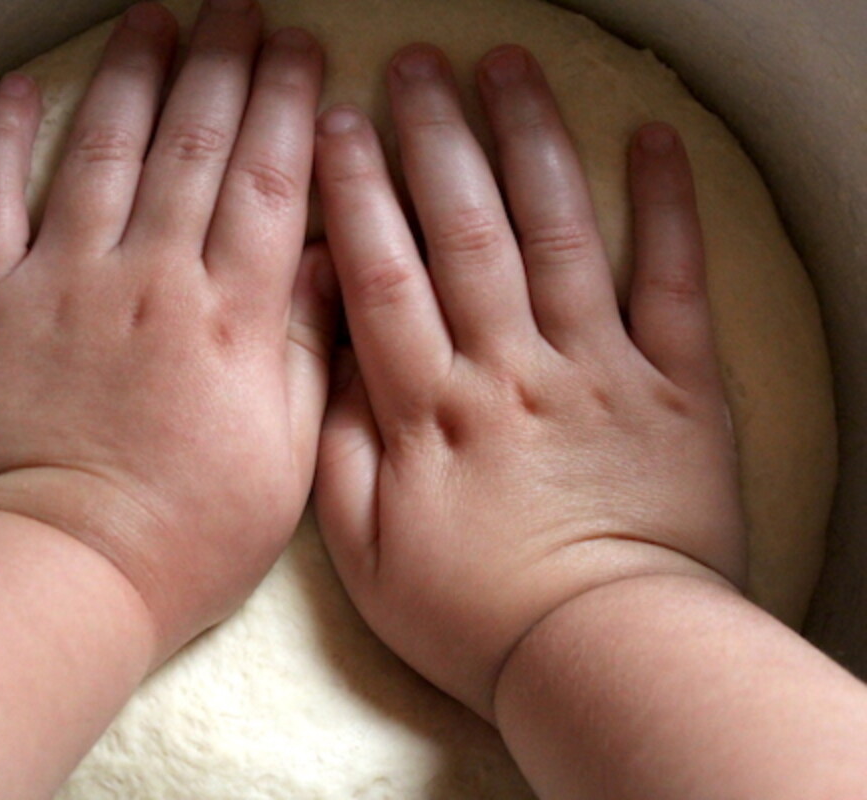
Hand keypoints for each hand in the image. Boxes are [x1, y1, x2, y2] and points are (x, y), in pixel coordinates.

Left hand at [0, 0, 331, 656]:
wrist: (51, 576)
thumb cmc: (178, 539)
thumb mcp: (280, 461)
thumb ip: (300, 350)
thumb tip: (317, 258)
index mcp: (226, 317)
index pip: (266, 182)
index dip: (287, 107)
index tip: (301, 52)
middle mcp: (146, 278)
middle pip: (192, 146)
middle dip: (222, 65)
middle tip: (238, 9)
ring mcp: (58, 283)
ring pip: (103, 152)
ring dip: (133, 76)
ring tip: (155, 18)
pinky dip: (5, 139)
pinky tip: (27, 89)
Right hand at [313, 43, 746, 720]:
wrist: (602, 656)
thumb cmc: (474, 612)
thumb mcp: (365, 553)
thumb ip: (343, 447)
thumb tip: (337, 356)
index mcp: (431, 407)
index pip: (384, 273)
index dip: (358, 191)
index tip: (341, 124)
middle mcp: (511, 367)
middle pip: (467, 230)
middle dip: (438, 137)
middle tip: (418, 65)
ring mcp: (599, 368)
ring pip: (560, 233)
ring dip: (531, 142)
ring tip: (509, 67)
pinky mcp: (676, 386)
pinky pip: (674, 282)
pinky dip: (669, 207)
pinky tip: (653, 139)